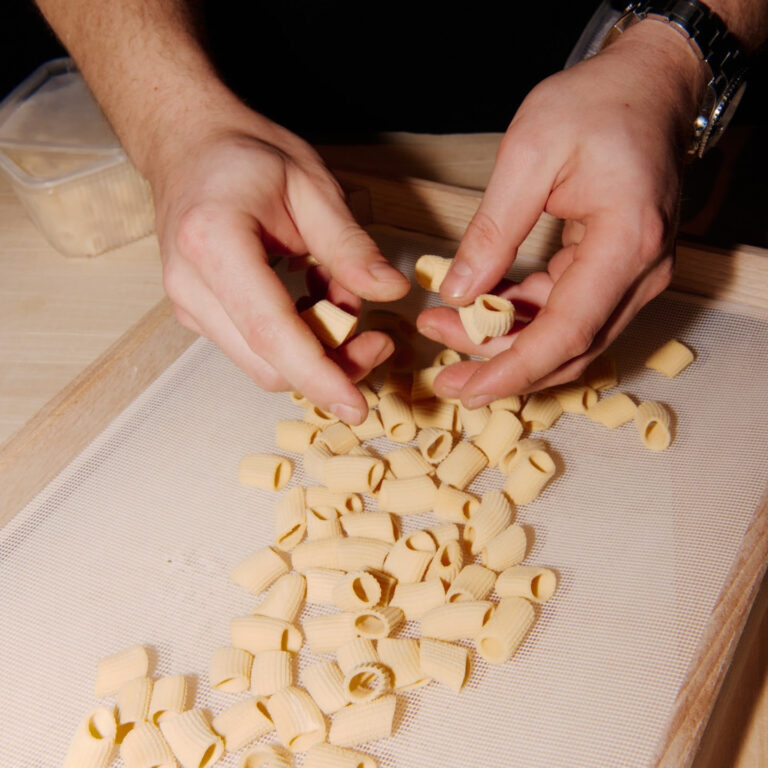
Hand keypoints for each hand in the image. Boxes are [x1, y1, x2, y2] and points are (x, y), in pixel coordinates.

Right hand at [149, 114, 409, 423]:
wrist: (187, 146)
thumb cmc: (246, 155)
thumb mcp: (310, 185)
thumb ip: (349, 246)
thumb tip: (391, 292)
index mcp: (214, 242)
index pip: (270, 332)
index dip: (318, 375)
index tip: (358, 404)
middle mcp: (191, 285)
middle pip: (267, 364)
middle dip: (330, 368)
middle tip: (379, 340)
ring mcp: (189, 306)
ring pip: (262, 364)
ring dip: (315, 353)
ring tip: (341, 301)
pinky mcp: (198, 315)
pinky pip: (254, 349)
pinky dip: (295, 340)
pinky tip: (313, 300)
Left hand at [417, 21, 702, 407]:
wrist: (648, 86)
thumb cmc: (596, 105)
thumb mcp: (530, 153)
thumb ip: (494, 229)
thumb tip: (459, 291)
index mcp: (626, 242)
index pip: (569, 333)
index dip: (514, 369)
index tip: (467, 390)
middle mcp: (641, 272)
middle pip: (569, 348)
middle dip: (502, 367)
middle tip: (442, 371)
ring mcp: (635, 276)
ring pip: (568, 338)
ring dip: (507, 344)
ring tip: (444, 326)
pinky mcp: (618, 272)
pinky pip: (568, 313)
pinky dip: (523, 317)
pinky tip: (478, 305)